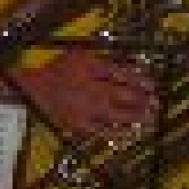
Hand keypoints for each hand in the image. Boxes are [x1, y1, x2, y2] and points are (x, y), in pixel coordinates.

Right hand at [16, 48, 157, 139]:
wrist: (31, 91)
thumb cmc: (57, 71)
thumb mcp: (79, 56)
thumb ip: (102, 59)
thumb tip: (128, 66)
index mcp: (90, 70)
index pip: (123, 74)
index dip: (141, 80)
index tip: (153, 85)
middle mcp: (91, 91)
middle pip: (125, 96)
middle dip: (144, 100)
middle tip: (156, 103)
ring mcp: (86, 110)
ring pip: (118, 116)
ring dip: (137, 118)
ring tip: (150, 119)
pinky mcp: (80, 126)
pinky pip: (104, 132)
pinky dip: (119, 132)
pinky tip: (130, 132)